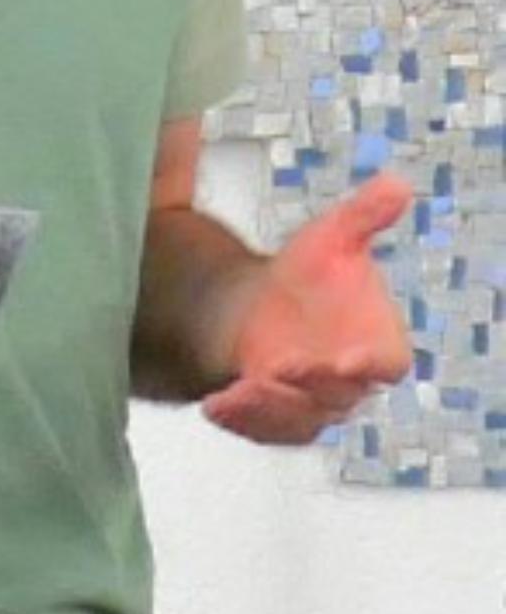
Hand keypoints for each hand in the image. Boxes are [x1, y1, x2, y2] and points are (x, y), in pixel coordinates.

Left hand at [202, 173, 413, 444]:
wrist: (266, 305)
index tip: (347, 358)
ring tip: (245, 387)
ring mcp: (312, 407)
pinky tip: (217, 402)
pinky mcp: (275, 423)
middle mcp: (348, 383)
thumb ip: (364, 216)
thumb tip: (395, 183)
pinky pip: (262, 430)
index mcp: (378, 345)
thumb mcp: (333, 238)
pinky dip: (242, 419)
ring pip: (299, 419)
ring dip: (273, 407)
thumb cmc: (311, 278)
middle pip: (339, 396)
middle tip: (284, 364)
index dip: (372, 363)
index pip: (388, 364)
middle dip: (312, 383)